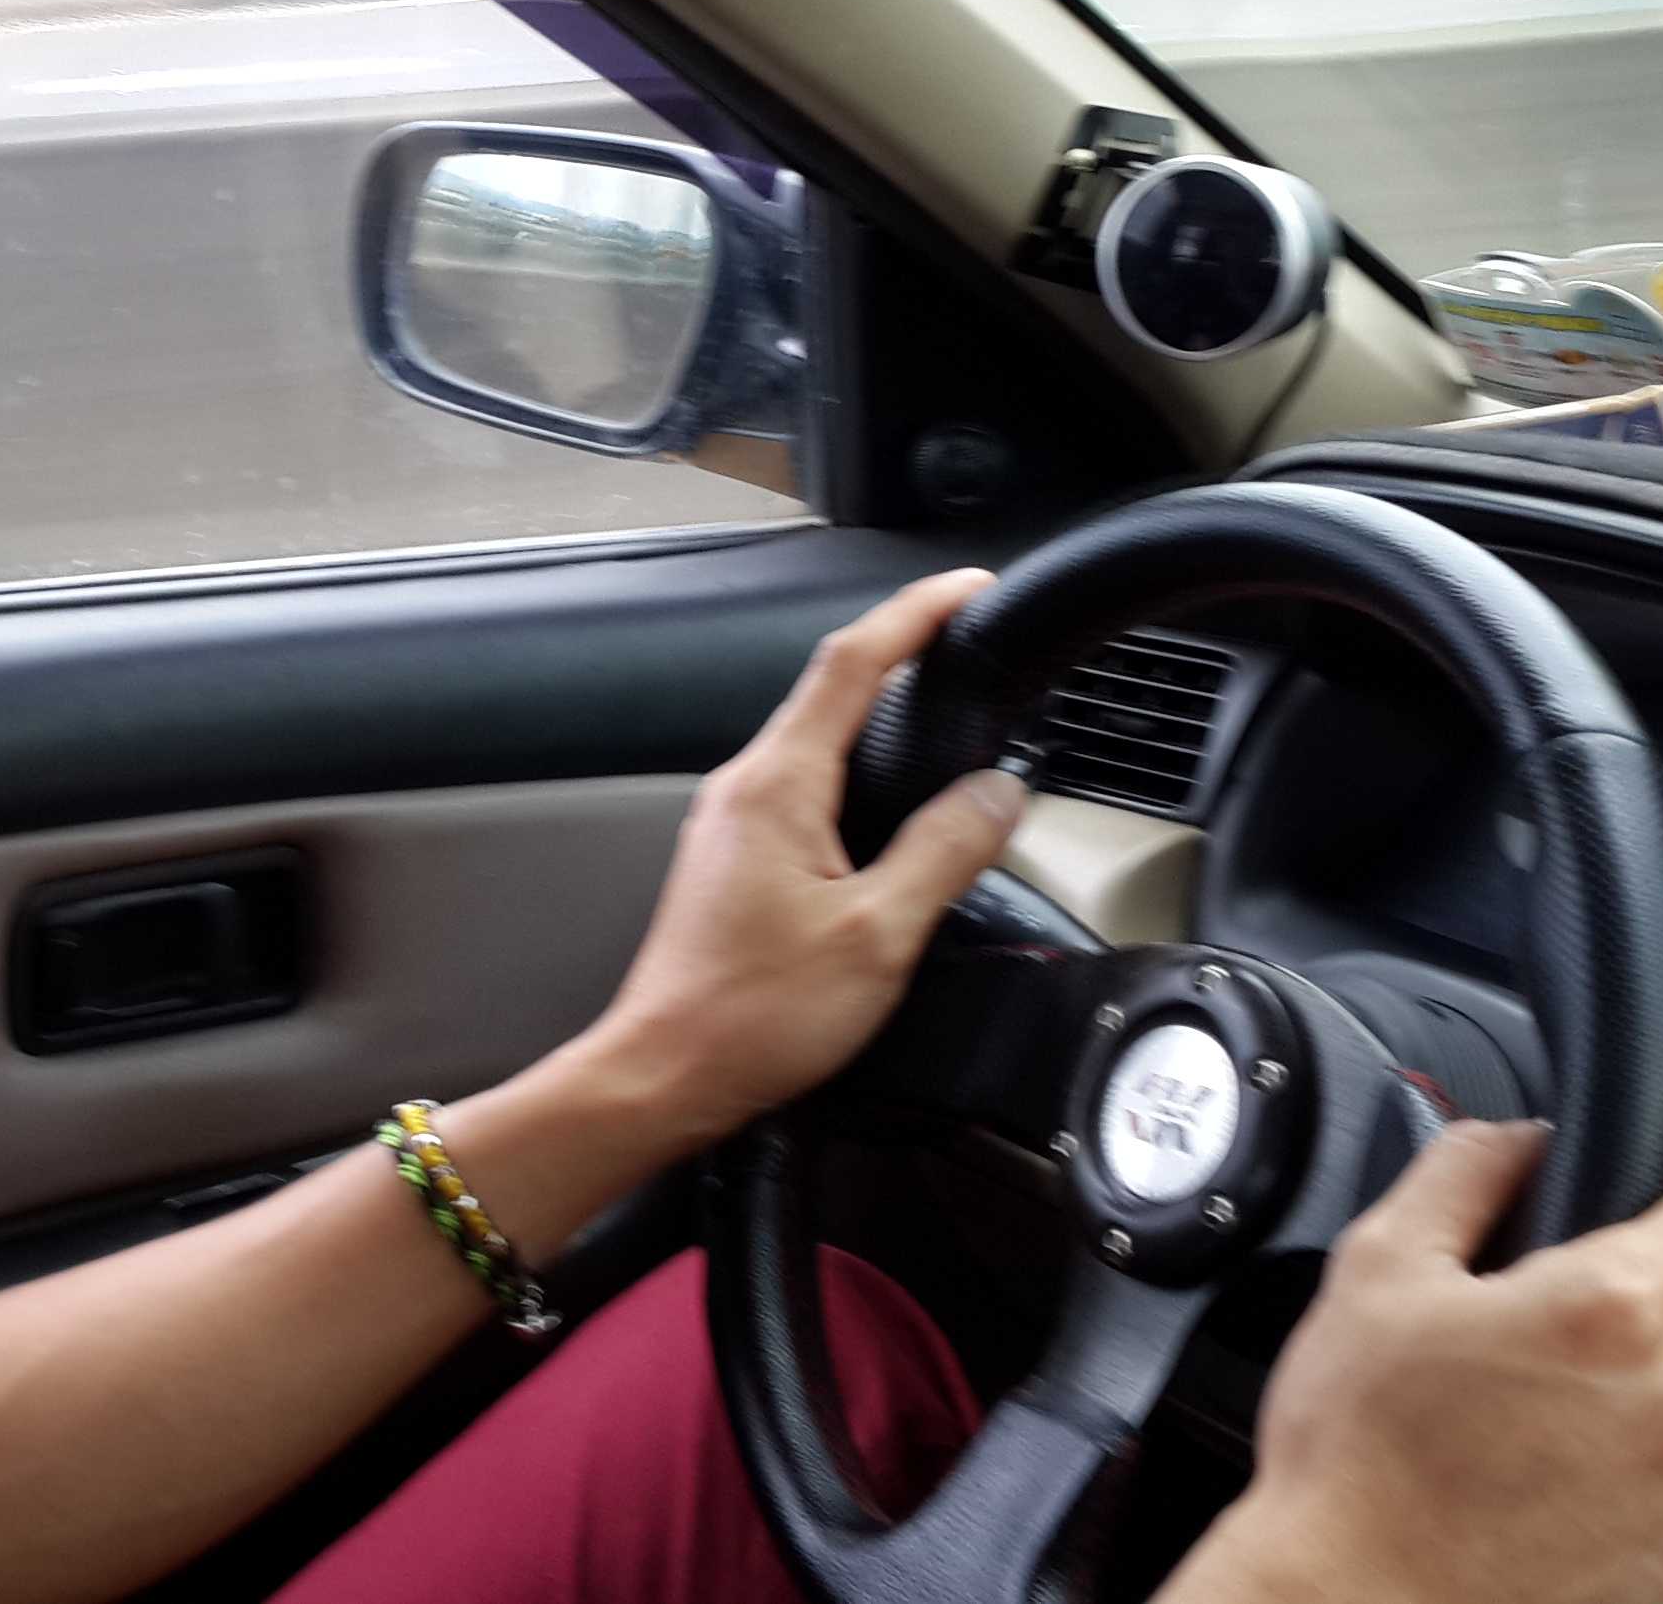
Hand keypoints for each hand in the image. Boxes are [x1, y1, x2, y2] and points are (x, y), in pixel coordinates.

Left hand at [577, 569, 1026, 1145]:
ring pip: (816, 738)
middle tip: (964, 635)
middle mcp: (745, 788)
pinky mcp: (734, 857)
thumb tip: (998, 795)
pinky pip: (803, 784)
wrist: (665, 1073)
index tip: (966, 588)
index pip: (852, 662)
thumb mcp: (878, 936)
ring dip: (877, 710)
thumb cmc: (753, 1016)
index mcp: (777, 786)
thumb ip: (945, 852)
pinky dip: (854, 766)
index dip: (914, 615)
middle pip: (830, 688)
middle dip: (901, 651)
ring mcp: (733, 821)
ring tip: (937, 700)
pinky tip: (886, 794)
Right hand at [1177, 1121, 1662, 1603]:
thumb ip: (1463, 1175)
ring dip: (1649, 1431)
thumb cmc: (1357, 1454)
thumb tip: (1522, 1138)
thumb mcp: (1375, 1271)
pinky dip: (1648, 1521)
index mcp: (1611, 1310)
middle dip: (1659, 1327)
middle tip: (1558, 1363)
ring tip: (1543, 1456)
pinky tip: (1562, 1522)